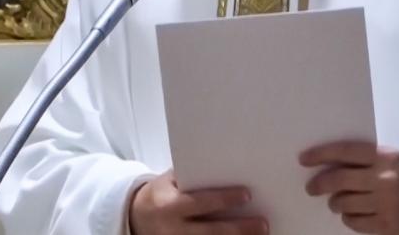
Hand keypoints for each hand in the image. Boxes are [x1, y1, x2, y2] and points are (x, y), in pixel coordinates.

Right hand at [129, 170, 267, 234]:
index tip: (247, 195)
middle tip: (263, 224)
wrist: (136, 218)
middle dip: (238, 229)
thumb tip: (225, 170)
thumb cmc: (160, 195)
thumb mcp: (168, 182)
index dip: (224, 199)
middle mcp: (172, 229)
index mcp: (168, 206)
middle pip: (211, 232)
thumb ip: (191, 179)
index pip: (200, 203)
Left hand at [299, 141, 398, 233]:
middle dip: (319, 184)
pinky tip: (352, 213)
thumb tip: (326, 163)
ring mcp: (386, 204)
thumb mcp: (390, 157)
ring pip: (343, 203)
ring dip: (335, 202)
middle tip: (312, 187)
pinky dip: (348, 218)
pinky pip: (354, 222)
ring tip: (337, 201)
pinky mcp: (388, 225)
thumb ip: (364, 159)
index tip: (304, 159)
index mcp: (385, 156)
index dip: (321, 154)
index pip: (345, 151)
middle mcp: (384, 178)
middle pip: (339, 180)